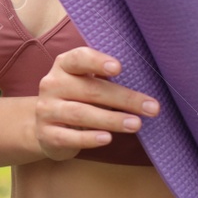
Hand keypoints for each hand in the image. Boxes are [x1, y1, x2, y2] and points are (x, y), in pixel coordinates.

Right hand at [34, 47, 159, 160]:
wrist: (45, 125)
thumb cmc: (78, 99)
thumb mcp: (86, 83)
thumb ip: (106, 79)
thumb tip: (144, 85)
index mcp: (64, 66)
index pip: (78, 58)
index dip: (97, 62)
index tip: (118, 68)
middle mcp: (52, 85)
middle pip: (89, 90)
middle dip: (123, 98)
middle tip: (152, 107)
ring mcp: (46, 110)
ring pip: (80, 113)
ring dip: (111, 119)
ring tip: (136, 124)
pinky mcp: (46, 134)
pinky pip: (69, 136)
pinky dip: (89, 139)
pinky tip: (107, 138)